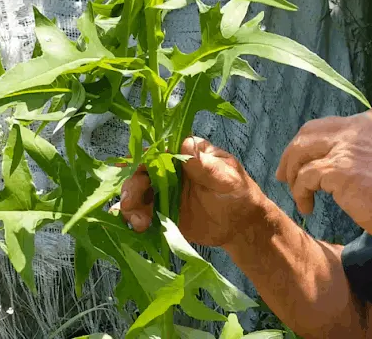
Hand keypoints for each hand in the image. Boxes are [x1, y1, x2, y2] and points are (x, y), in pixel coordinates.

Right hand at [112, 136, 265, 246]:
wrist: (241, 226)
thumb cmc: (238, 193)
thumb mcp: (225, 177)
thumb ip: (204, 164)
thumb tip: (185, 144)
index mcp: (183, 154)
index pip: (157, 151)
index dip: (141, 158)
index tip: (131, 169)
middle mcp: (168, 171)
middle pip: (141, 173)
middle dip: (132, 187)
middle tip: (130, 204)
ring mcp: (163, 192)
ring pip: (137, 194)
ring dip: (131, 206)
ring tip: (139, 223)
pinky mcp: (161, 213)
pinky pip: (142, 213)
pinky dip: (132, 219)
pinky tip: (134, 227)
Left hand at [276, 105, 371, 249]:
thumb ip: (363, 147)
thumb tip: (329, 154)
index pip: (330, 125)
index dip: (311, 143)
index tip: (303, 160)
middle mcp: (361, 126)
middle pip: (309, 132)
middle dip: (291, 154)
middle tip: (283, 174)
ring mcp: (349, 146)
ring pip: (301, 152)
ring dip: (293, 175)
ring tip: (296, 193)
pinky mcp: (339, 169)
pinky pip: (305, 178)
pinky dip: (300, 192)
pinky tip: (307, 206)